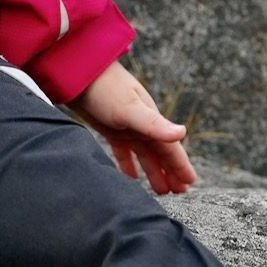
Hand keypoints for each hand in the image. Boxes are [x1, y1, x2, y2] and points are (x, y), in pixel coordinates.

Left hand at [68, 62, 196, 196]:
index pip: (170, 148)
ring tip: (161, 190)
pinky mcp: (109, 128)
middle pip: (160, 153)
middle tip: (180, 193)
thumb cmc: (105, 87)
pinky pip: (122, 151)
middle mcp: (141, 125)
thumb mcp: (130, 108)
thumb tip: (183, 133)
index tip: (190, 183)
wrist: (76, 73)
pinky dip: (127, 164)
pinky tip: (129, 177)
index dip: (180, 166)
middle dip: (171, 171)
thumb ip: (154, 124)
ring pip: (144, 154)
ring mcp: (125, 127)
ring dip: (153, 170)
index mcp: (151, 120)